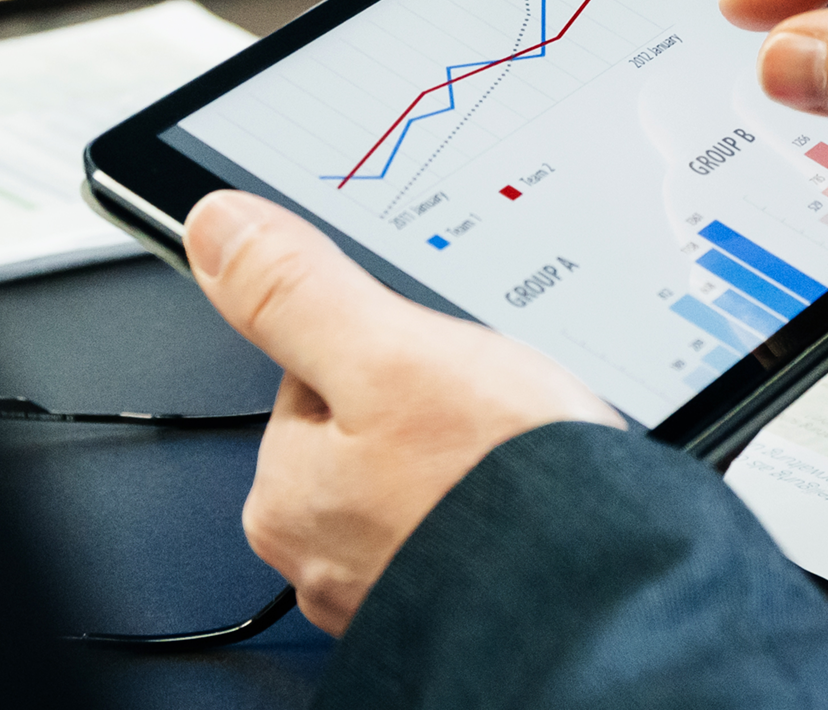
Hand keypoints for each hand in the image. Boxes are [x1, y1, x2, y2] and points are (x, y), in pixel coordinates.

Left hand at [183, 190, 622, 634]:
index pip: (318, 372)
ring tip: (520, 456)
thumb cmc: (498, 497)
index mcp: (284, 495)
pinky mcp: (455, 599)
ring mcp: (391, 584)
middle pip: (373, 426)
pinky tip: (535, 500)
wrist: (608, 598)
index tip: (434, 359)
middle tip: (491, 412)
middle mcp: (322, 556)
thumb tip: (219, 227)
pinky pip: (469, 525)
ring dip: (474, 459)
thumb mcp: (392, 355)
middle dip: (435, 407)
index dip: (389, 346)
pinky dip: (501, 507)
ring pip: (425, 475)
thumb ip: (298, 291)